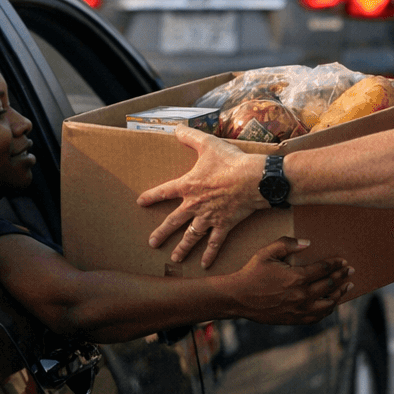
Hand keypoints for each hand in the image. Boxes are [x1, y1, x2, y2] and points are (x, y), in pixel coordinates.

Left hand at [138, 126, 264, 267]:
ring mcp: (209, 217)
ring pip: (191, 236)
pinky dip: (210, 254)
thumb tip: (176, 129)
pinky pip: (215, 242)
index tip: (141, 202)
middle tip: (152, 243)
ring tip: (174, 257)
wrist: (253, 179)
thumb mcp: (208, 144)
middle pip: (173, 221)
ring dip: (182, 248)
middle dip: (161, 233)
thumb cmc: (230, 161)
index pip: (164, 192)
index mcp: (189, 186)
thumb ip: (190, 137)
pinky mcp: (224, 224)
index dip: (151, 197)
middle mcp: (195, 205)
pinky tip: (204, 264)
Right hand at [223, 237, 353, 323]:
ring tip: (347, 287)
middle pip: (329, 285)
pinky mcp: (294, 320)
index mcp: (296, 277)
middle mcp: (301, 295)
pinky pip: (318, 317)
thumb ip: (288, 244)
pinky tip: (331, 304)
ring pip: (328, 304)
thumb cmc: (252, 273)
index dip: (335, 264)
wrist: (238, 298)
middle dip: (342, 276)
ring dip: (340, 294)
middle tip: (350, 270)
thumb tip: (308, 243)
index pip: (323, 269)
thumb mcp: (267, 252)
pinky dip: (328, 310)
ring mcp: (299, 310)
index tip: (343, 261)